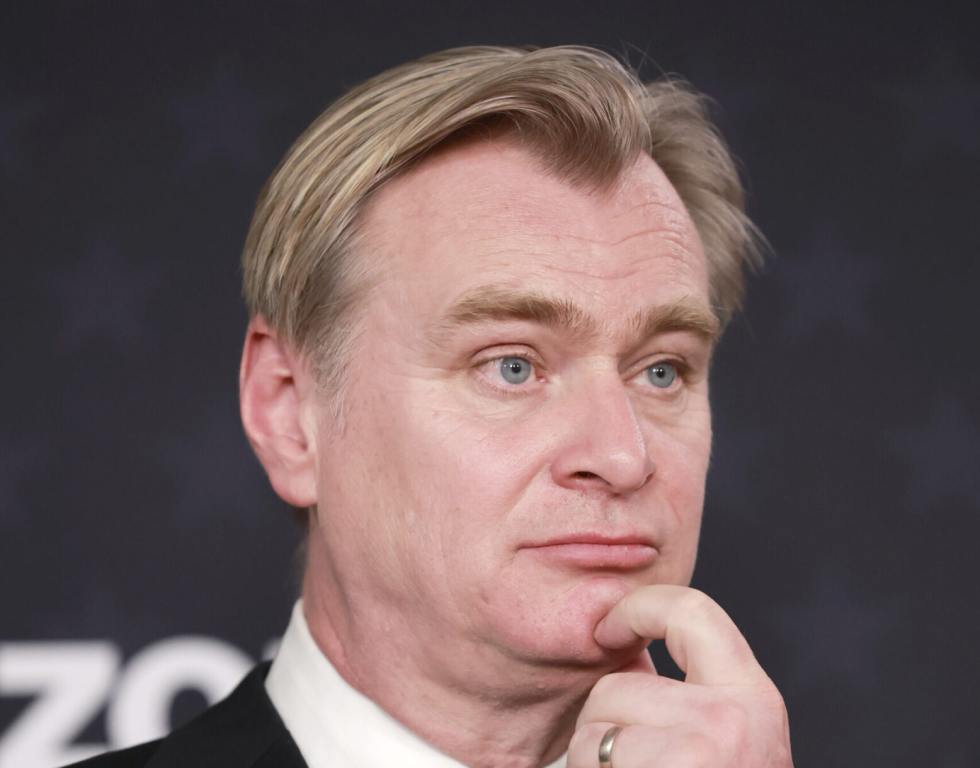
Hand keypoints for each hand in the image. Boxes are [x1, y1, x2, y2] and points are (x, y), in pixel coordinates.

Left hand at [567, 585, 792, 766]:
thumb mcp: (720, 741)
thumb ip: (679, 692)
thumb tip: (624, 647)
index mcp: (753, 698)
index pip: (691, 609)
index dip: (636, 607)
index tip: (606, 629)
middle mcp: (733, 719)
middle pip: (619, 684)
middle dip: (604, 723)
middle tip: (633, 761)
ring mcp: (699, 750)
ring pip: (595, 726)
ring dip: (594, 760)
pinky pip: (590, 756)